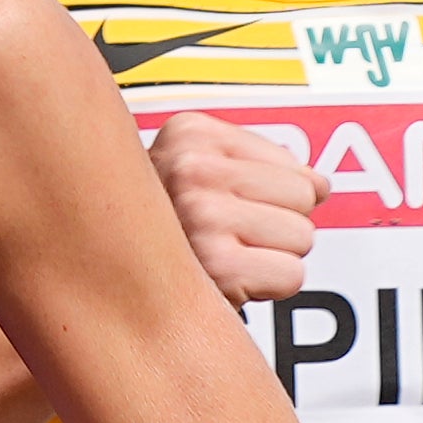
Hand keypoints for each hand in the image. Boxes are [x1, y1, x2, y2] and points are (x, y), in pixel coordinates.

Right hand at [145, 112, 327, 305]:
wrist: (101, 276)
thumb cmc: (157, 229)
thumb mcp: (191, 168)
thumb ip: (253, 162)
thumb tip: (320, 184)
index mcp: (190, 134)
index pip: (296, 168)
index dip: (273, 198)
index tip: (229, 209)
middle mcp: (192, 169)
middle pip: (305, 198)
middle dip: (276, 224)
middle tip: (229, 238)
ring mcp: (201, 215)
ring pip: (302, 237)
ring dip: (270, 256)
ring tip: (225, 257)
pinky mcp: (215, 265)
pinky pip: (292, 275)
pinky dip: (266, 288)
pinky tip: (227, 282)